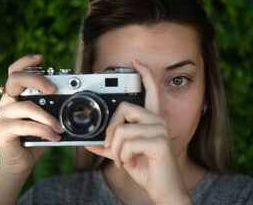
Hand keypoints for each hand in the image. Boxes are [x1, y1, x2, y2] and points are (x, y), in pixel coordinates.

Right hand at [0, 54, 62, 176]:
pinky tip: (55, 137)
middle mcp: (7, 101)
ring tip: (60, 127)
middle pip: (15, 79)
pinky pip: (27, 125)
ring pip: (26, 106)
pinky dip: (45, 131)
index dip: (26, 61)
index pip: (16, 72)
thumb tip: (77, 99)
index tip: (41, 57)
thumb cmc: (35, 138)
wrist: (20, 163)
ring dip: (48, 117)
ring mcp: (2, 114)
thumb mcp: (47, 120)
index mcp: (17, 95)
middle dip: (36, 80)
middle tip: (52, 89)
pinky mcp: (2, 129)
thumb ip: (54, 108)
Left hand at [85, 60, 191, 203]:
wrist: (164, 189)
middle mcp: (158, 121)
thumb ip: (109, 146)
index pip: (151, 91)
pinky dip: (122, 157)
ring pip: (123, 129)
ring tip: (121, 160)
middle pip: (125, 108)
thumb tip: (88, 142)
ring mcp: (160, 130)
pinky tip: (129, 164)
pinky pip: (128, 143)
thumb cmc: (148, 169)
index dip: (144, 75)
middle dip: (111, 129)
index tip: (135, 62)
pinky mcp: (159, 143)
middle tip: (110, 146)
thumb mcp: (125, 155)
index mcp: (151, 120)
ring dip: (115, 149)